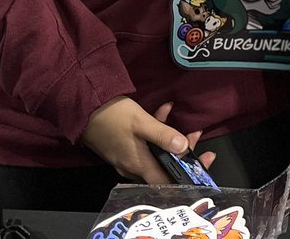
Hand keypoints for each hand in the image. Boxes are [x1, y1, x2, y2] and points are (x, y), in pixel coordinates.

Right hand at [80, 97, 215, 183]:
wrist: (83, 108)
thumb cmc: (113, 116)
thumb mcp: (141, 122)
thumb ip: (163, 135)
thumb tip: (184, 147)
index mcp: (139, 165)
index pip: (168, 181)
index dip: (189, 174)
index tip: (206, 160)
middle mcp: (133, 167)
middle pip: (165, 166)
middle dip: (183, 151)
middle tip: (196, 136)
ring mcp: (127, 158)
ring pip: (156, 153)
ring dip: (170, 138)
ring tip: (179, 118)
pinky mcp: (122, 147)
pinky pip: (145, 144)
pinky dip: (156, 131)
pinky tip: (162, 110)